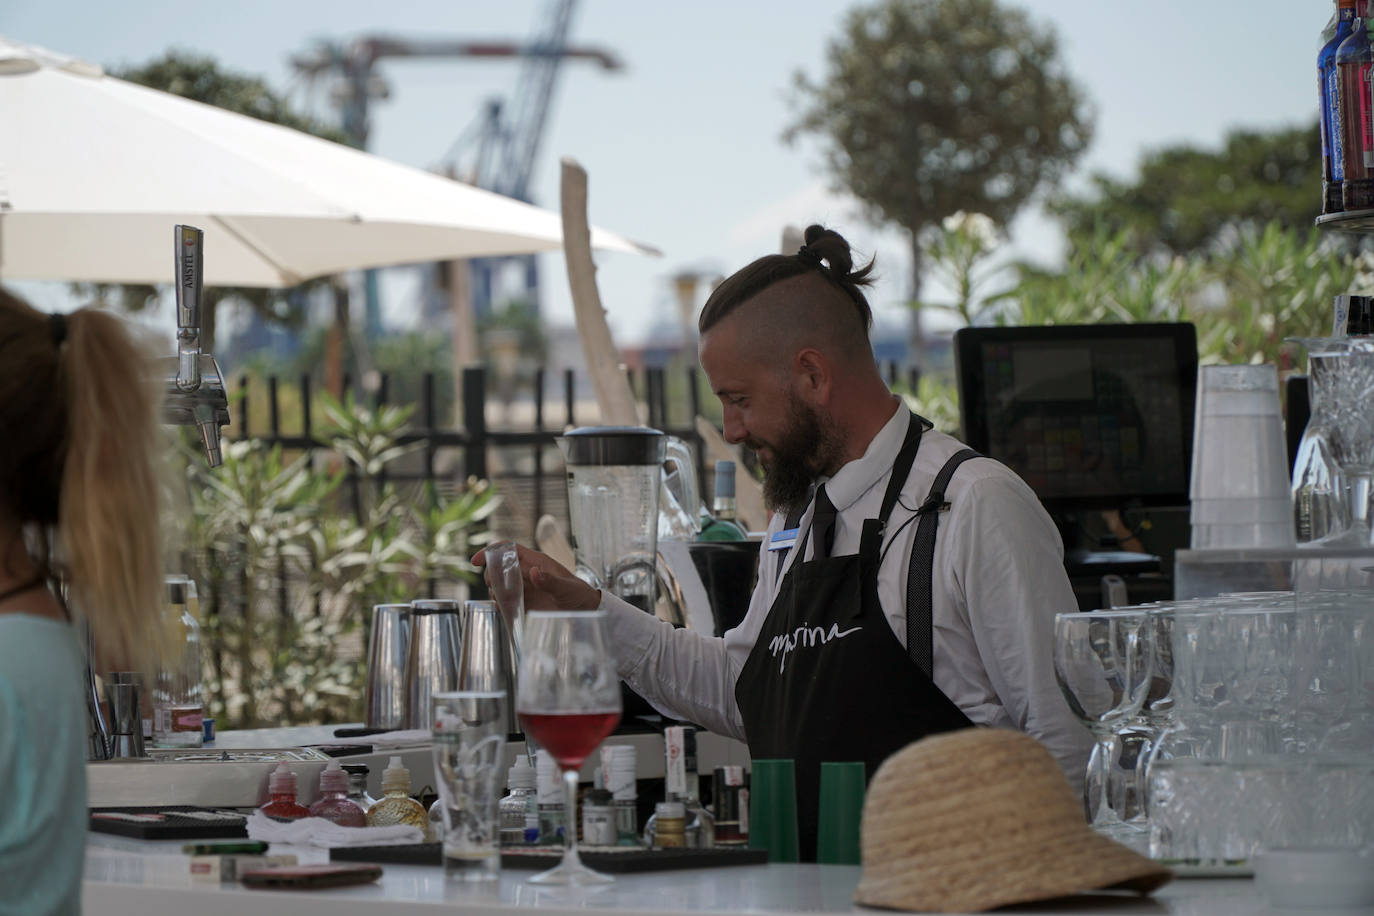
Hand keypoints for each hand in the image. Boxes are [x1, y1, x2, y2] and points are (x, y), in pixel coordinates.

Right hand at [471, 543, 599, 610]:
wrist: (585, 610)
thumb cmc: (579, 594)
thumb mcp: (567, 588)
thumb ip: (550, 581)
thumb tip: (533, 572)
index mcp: (536, 561)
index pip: (509, 549)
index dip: (492, 551)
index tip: (477, 560)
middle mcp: (527, 572)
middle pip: (500, 567)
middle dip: (491, 574)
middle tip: (493, 586)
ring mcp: (525, 587)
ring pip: (500, 584)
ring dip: (495, 591)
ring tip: (501, 600)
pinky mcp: (525, 602)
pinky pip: (506, 600)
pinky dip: (500, 604)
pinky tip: (504, 609)